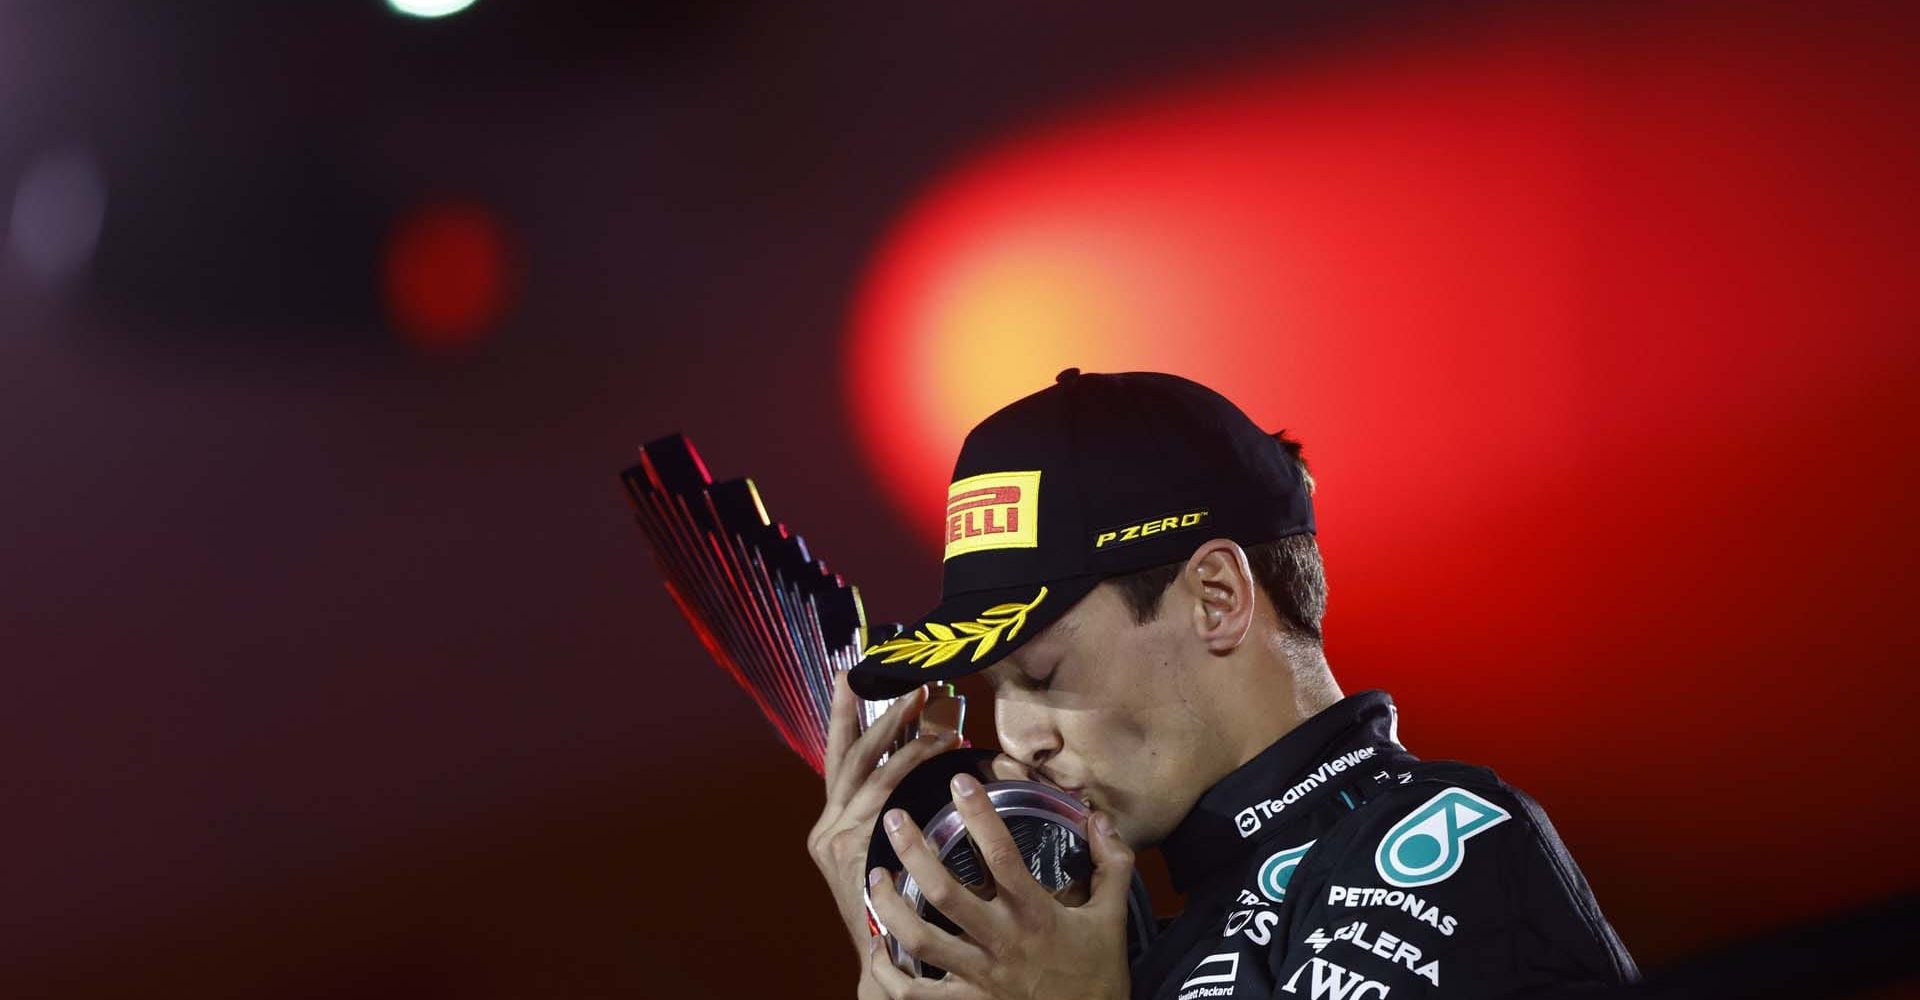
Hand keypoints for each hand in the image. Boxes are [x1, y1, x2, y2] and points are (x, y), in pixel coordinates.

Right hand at [809, 674, 959, 965]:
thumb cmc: (898, 911)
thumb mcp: (889, 856)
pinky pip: (885, 793)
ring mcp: (834, 836)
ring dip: (902, 731)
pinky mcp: (847, 848)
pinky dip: (910, 765)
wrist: (884, 967)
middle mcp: (827, 826)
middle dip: (873, 710)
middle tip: (903, 677)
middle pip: (847, 753)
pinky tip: (937, 750)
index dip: (845, 714)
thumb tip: (931, 760)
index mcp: (834, 823)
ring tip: (929, 703)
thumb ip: (897, 813)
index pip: (839, 757)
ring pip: (870, 768)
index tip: (851, 674)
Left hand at [863, 772, 1133, 999]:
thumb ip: (1111, 863)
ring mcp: (979, 976)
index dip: (978, 815)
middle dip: (912, 851)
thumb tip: (1099, 817)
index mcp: (1035, 913)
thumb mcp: (1112, 915)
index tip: (959, 782)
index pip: (1002, 854)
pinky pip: (914, 994)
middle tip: (894, 819)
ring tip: (875, 876)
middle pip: (944, 892)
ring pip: (919, 939)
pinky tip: (878, 946)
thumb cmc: (1098, 974)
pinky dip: (888, 972)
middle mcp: (1001, 941)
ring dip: (889, 906)